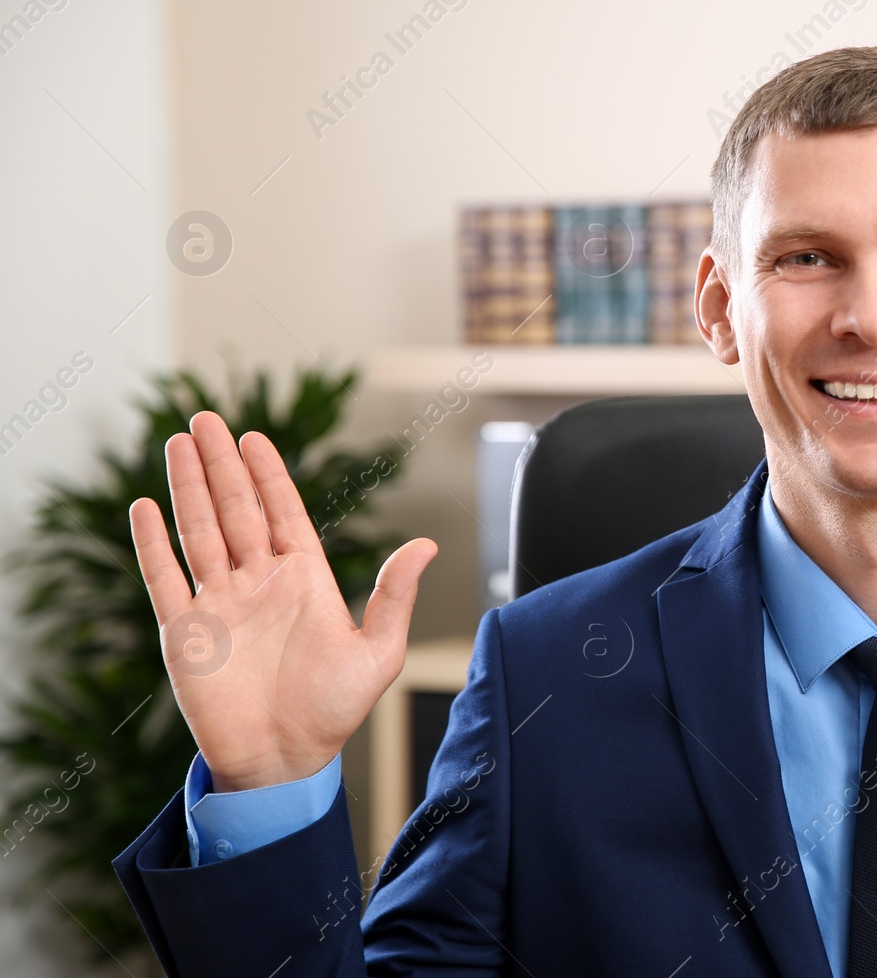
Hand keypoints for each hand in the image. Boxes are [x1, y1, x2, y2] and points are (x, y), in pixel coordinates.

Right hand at [129, 411, 436, 791]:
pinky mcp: (185, 632)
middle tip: (206, 419)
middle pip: (235, 509)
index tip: (253, 436)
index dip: (267, 474)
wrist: (285, 762)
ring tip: (179, 443)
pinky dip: (153, 543)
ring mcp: (219, 603)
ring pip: (199, 531)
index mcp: (303, 578)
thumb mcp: (379, 652)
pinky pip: (164, 579)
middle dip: (221, 463)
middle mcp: (258, 582)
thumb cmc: (334, 711)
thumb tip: (427, 544)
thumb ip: (395, 595)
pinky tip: (144, 506)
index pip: (281, 512)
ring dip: (189, 488)